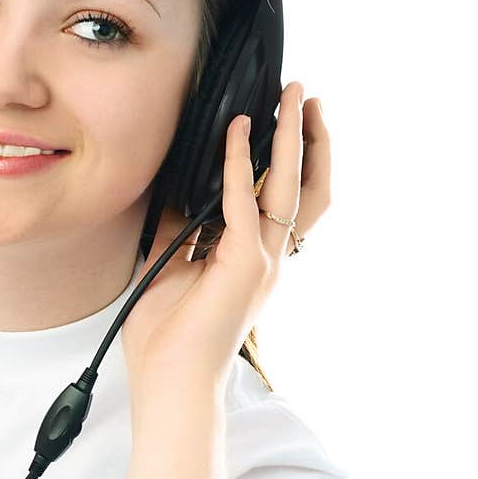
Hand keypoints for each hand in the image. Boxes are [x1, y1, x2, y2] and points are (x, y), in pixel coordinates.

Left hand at [121, 83, 330, 401]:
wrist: (169, 381)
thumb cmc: (167, 338)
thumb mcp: (170, 267)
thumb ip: (179, 229)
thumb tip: (173, 189)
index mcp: (256, 261)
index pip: (285, 199)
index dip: (290, 158)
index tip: (282, 118)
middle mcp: (270, 259)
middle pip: (307, 186)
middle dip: (310, 138)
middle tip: (305, 96)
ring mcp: (263, 261)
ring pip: (291, 185)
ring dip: (292, 137)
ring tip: (294, 97)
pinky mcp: (244, 264)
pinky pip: (244, 200)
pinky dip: (240, 161)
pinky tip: (235, 130)